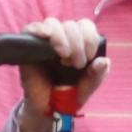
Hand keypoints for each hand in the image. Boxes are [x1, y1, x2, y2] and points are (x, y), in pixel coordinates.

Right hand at [11, 17, 109, 131]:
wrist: (49, 108)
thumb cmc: (70, 93)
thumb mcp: (89, 85)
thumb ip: (98, 74)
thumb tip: (103, 61)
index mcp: (79, 42)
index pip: (85, 25)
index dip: (90, 37)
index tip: (90, 56)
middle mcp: (63, 37)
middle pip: (70, 25)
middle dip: (77, 43)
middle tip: (77, 64)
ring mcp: (44, 40)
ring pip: (52, 23)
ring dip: (61, 37)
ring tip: (64, 56)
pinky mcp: (28, 46)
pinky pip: (30, 29)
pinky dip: (39, 29)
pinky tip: (45, 36)